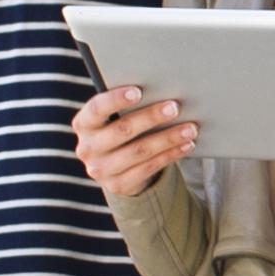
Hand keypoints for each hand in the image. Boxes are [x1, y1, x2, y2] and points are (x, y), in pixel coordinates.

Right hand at [70, 83, 194, 198]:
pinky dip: (171, 154)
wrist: (115, 169)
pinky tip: (187, 145)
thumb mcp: (115, 118)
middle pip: (123, 129)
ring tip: (190, 128)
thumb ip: (128, 107)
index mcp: (83, 124)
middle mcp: (87, 148)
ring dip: (168, 138)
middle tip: (175, 107)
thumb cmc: (120, 130)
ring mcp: (100, 169)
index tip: (138, 91)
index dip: (116, 99)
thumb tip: (162, 92)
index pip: (97, 109)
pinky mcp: (117, 185)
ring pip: (140, 151)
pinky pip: (149, 167)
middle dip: (151, 117)